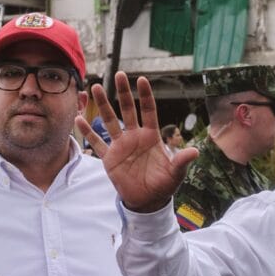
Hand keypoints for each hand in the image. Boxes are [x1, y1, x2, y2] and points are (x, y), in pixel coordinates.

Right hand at [76, 72, 197, 213]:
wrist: (148, 201)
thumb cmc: (164, 185)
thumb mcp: (175, 173)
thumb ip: (182, 161)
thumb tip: (195, 151)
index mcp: (151, 136)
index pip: (148, 111)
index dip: (145, 96)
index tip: (141, 79)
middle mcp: (135, 137)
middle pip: (127, 110)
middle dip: (123, 92)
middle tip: (119, 74)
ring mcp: (121, 146)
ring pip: (109, 121)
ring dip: (102, 105)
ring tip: (95, 87)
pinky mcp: (110, 158)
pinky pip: (97, 143)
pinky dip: (88, 132)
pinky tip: (79, 119)